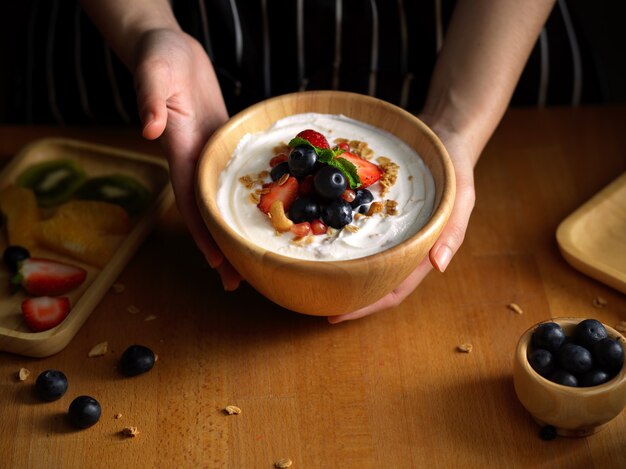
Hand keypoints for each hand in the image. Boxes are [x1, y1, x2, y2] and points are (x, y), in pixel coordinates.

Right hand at [133, 29, 240, 289]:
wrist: (170, 49)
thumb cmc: (158, 57)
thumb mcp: (153, 73)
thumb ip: (150, 99)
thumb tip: (149, 130)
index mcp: (179, 151)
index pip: (190, 201)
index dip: (202, 233)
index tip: (216, 263)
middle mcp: (196, 160)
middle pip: (208, 212)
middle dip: (221, 247)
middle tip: (238, 282)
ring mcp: (211, 154)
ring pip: (224, 200)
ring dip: (236, 229)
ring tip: (254, 259)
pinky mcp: (224, 143)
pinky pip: (240, 176)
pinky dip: (250, 196)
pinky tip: (269, 211)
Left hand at [328, 120, 476, 322]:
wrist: (444, 140)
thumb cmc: (455, 172)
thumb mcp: (462, 198)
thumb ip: (452, 231)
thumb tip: (439, 266)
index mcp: (422, 254)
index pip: (394, 290)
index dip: (366, 306)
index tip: (337, 315)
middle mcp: (402, 249)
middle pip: (373, 283)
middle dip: (347, 297)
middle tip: (314, 303)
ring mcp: (389, 235)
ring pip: (363, 263)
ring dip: (341, 275)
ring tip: (312, 282)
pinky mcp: (377, 217)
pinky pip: (355, 233)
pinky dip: (338, 242)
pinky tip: (316, 242)